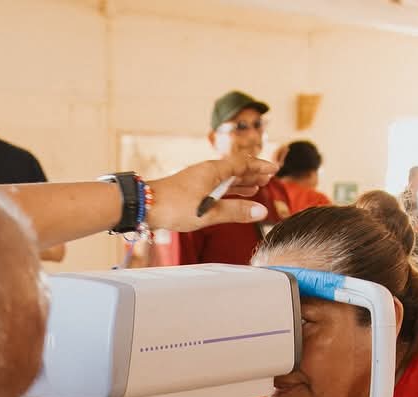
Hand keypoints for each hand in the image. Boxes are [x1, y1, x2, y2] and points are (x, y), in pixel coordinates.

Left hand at [148, 155, 276, 233]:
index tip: (273, 169)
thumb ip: (236, 211)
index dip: (259, 166)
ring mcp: (197, 179)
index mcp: (213, 170)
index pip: (243, 163)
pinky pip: (214, 186)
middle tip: (268, 178)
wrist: (144, 205)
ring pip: (224, 178)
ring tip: (255, 187)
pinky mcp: (189, 189)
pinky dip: (227, 190)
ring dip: (240, 182)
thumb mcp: (210, 212)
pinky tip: (230, 197)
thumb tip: (261, 211)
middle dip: (252, 173)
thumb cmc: (174, 207)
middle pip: (235, 169)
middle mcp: (206, 171)